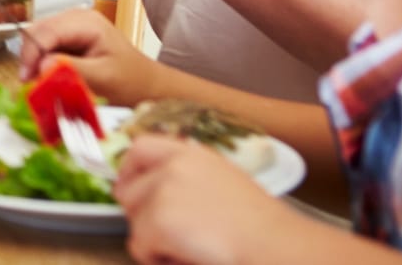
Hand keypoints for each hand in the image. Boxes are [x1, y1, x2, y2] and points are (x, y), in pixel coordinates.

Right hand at [13, 6, 170, 106]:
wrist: (148, 86)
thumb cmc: (131, 82)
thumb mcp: (103, 78)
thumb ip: (72, 70)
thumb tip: (41, 66)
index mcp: (86, 22)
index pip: (46, 31)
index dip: (31, 53)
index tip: (25, 78)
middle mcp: (76, 18)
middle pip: (38, 31)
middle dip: (31, 57)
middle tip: (29, 83)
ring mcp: (72, 27)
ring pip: (39, 38)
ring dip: (35, 60)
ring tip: (38, 82)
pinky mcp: (70, 38)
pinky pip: (47, 46)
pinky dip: (42, 62)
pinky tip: (48, 77)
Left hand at [118, 136, 286, 264]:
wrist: (274, 246)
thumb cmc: (261, 228)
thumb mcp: (224, 183)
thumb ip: (188, 180)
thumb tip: (157, 193)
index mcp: (191, 153)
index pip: (139, 148)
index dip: (128, 172)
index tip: (130, 190)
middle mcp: (173, 165)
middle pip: (128, 190)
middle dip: (141, 215)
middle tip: (168, 234)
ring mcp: (162, 191)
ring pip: (133, 222)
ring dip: (153, 240)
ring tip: (190, 247)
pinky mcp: (157, 221)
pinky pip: (139, 246)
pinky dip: (157, 259)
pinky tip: (188, 258)